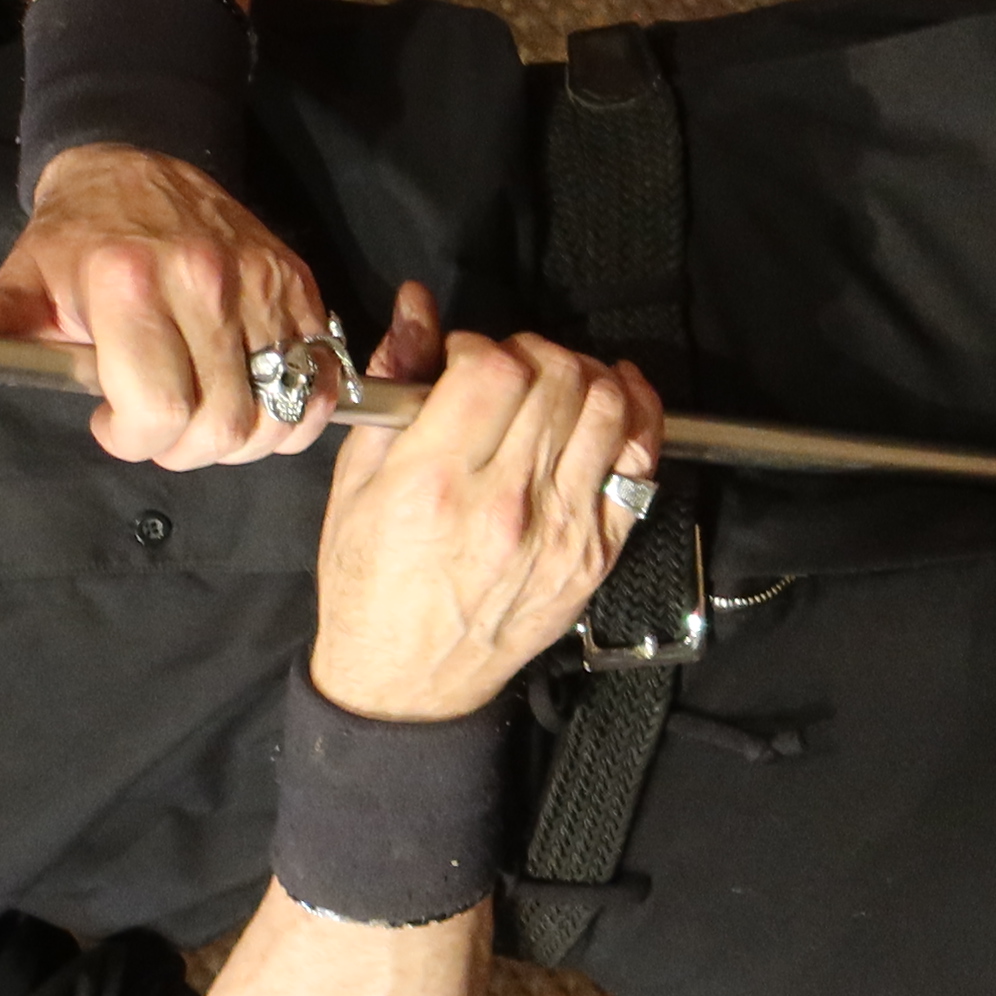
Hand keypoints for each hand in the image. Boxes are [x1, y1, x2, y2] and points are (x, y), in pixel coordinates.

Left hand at [0, 145, 340, 470]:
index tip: (113, 425)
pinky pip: (322, 378)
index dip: (137, 441)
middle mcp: (204, 280)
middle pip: (224, 422)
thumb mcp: (24, 281)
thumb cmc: (75, 239)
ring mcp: (260, 283)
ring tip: (202, 416)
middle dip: (186, 450)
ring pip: (280, 409)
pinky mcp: (300, 284)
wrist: (139, 163)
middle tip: (158, 429)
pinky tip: (251, 401)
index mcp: (129, 283)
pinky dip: (296, 411)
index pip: (159, 408)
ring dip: (242, 438)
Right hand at [308, 314, 666, 721]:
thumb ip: (391, 394)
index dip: (483, 345)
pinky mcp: (599, 549)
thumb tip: (416, 313)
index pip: (494, 372)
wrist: (407, 682)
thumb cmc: (368, 586)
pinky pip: (642, 461)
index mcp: (434, 485)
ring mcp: (562, 528)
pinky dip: (639, 412)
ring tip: (554, 381)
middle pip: (556, 380)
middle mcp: (506, 504)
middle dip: (532, 353)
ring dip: (583, 374)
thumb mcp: (352, 488)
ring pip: (607, 408)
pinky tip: (616, 394)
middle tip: (507, 368)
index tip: (463, 359)